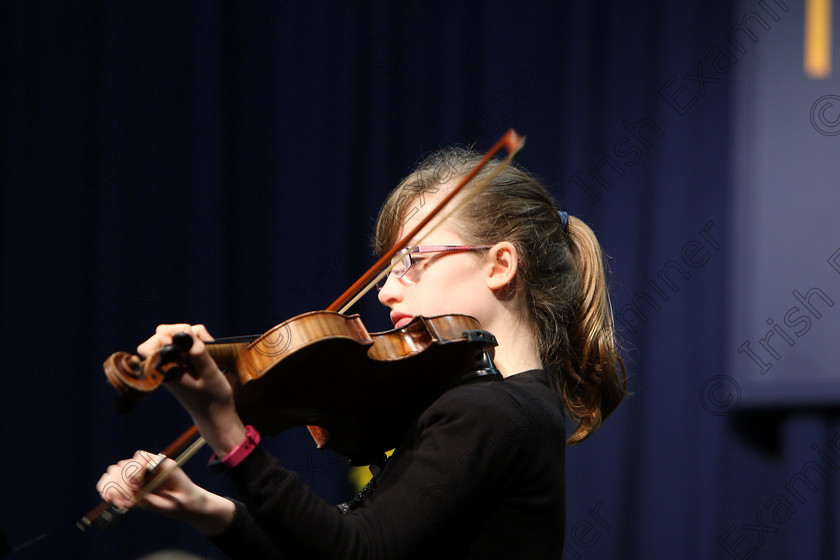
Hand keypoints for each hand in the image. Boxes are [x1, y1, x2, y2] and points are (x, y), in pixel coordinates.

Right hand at [97, 450, 234, 534]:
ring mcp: (136, 474)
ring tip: (120, 505)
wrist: (188, 505)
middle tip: (127, 504)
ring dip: (112, 488)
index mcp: (161, 464)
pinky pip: (111, 481)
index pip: (140, 457)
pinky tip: (109, 499)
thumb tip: (134, 498)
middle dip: (121, 485)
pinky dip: (106, 489)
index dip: (134, 470)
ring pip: (114, 471)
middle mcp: (147, 466)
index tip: (136, 487)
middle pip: (124, 465)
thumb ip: (155, 501)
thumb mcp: (174, 504)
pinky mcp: (129, 485)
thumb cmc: (185, 502)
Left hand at [139, 324, 245, 455]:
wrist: (215, 414)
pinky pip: (181, 343)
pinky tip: (206, 347)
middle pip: (160, 335)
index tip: (185, 340)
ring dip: (190, 334)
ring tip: (207, 344)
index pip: (149, 346)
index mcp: (166, 371)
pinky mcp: (181, 362)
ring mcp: (173, 363)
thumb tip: (186, 332)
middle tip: (198, 339)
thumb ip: (197, 352)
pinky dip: (194, 339)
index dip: (165, 337)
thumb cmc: (214, 397)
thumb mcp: (210, 373)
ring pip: (172, 335)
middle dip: (179, 331)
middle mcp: (166, 366)